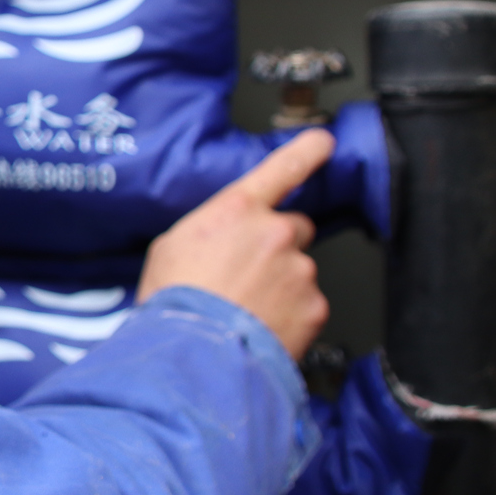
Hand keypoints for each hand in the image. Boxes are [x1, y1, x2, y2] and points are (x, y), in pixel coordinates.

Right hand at [136, 129, 333, 359]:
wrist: (192, 354)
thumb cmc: (174, 302)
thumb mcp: (171, 248)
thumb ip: (209, 231)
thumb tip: (218, 240)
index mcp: (238, 209)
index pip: (283, 167)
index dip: (307, 150)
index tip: (324, 141)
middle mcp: (275, 232)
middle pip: (294, 228)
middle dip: (279, 247)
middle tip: (249, 276)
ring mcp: (299, 269)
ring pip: (300, 271)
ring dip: (281, 287)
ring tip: (246, 311)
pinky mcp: (314, 306)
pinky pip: (308, 306)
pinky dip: (291, 318)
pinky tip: (261, 329)